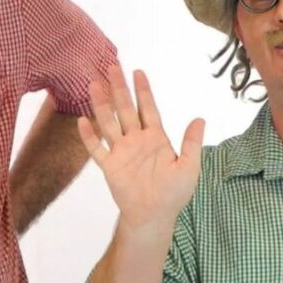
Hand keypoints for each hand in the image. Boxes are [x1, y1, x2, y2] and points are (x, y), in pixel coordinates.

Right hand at [77, 65, 204, 234]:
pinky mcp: (110, 167)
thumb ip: (192, 143)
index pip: (148, 108)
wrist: (154, 216)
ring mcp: (121, 152)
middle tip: (112, 66)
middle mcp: (136, 140)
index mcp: (156, 138)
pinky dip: (89, 136)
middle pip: (125, 109)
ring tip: (94, 85)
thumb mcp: (189, 167)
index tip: (138, 71)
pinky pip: (97, 149)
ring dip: (102, 105)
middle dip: (119, 88)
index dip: (143, 90)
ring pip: (109, 123)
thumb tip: (200, 118)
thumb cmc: (174, 193)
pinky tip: (82, 121)